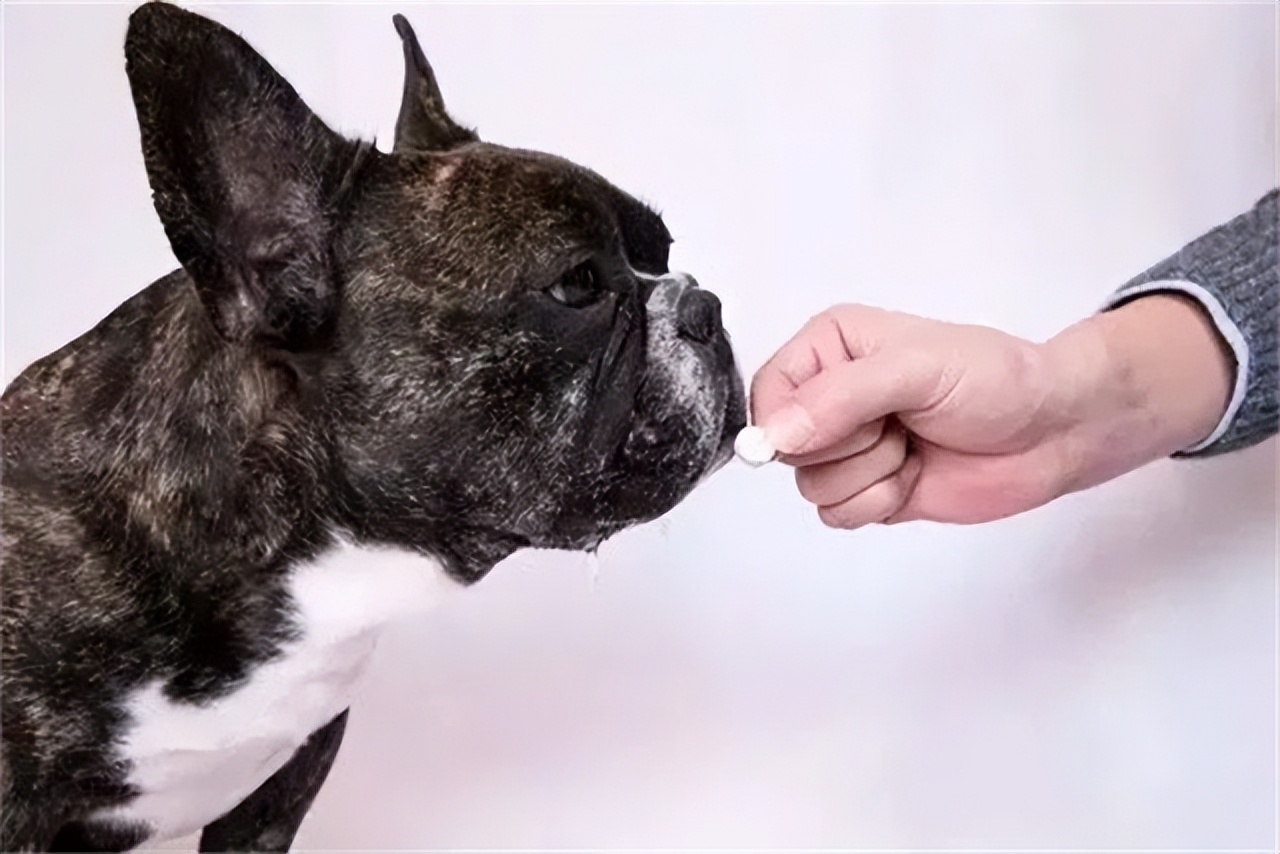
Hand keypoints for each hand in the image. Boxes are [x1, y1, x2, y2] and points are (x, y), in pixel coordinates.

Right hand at [750, 297, 1231, 527]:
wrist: (1053, 431)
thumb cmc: (997, 380)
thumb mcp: (916, 368)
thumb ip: (840, 398)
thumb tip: (774, 436)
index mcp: (831, 347)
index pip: (767, 391)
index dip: (788, 420)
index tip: (845, 423)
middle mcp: (829, 395)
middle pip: (784, 447)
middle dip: (846, 446)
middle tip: (898, 423)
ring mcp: (848, 446)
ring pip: (810, 486)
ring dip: (869, 475)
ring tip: (912, 445)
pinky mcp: (867, 488)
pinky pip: (836, 515)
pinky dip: (878, 503)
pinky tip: (914, 475)